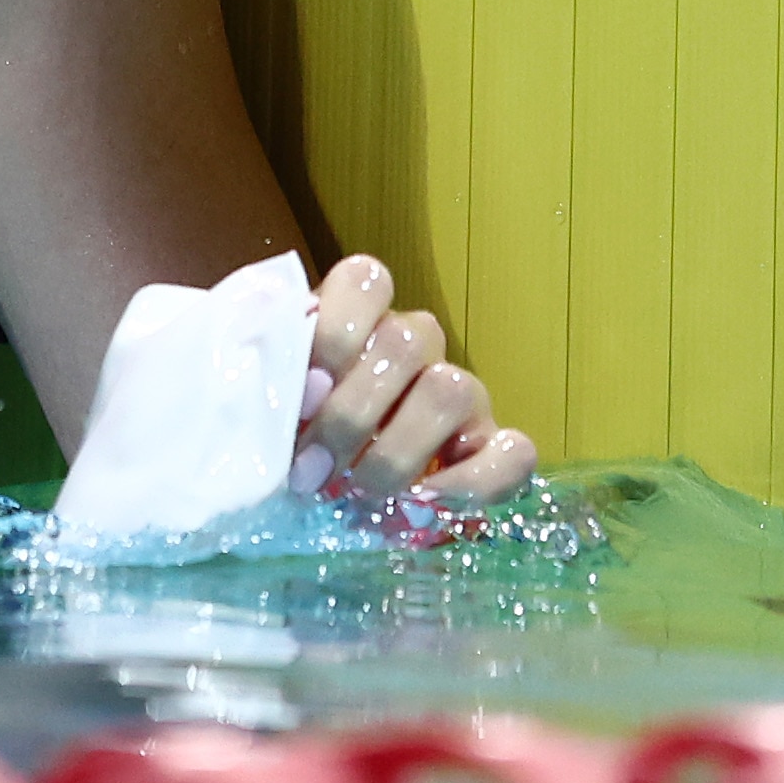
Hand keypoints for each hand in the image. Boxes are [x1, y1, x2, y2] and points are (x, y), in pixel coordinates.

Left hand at [293, 254, 531, 515]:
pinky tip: (424, 503)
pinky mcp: (492, 445)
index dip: (337, 329)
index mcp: (358, 315)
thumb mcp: (269, 402)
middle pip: (405, 341)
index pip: (367, 280)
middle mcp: (414, 342)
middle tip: (310, 469)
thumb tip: (281, 390)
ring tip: (357, 492)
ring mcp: (460, 392)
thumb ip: (269, 381)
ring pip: (450, 389)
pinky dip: (472, 481)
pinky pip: (514, 453)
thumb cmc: (290, 434)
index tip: (304, 391)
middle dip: (352, 413)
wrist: (330, 489)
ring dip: (397, 450)